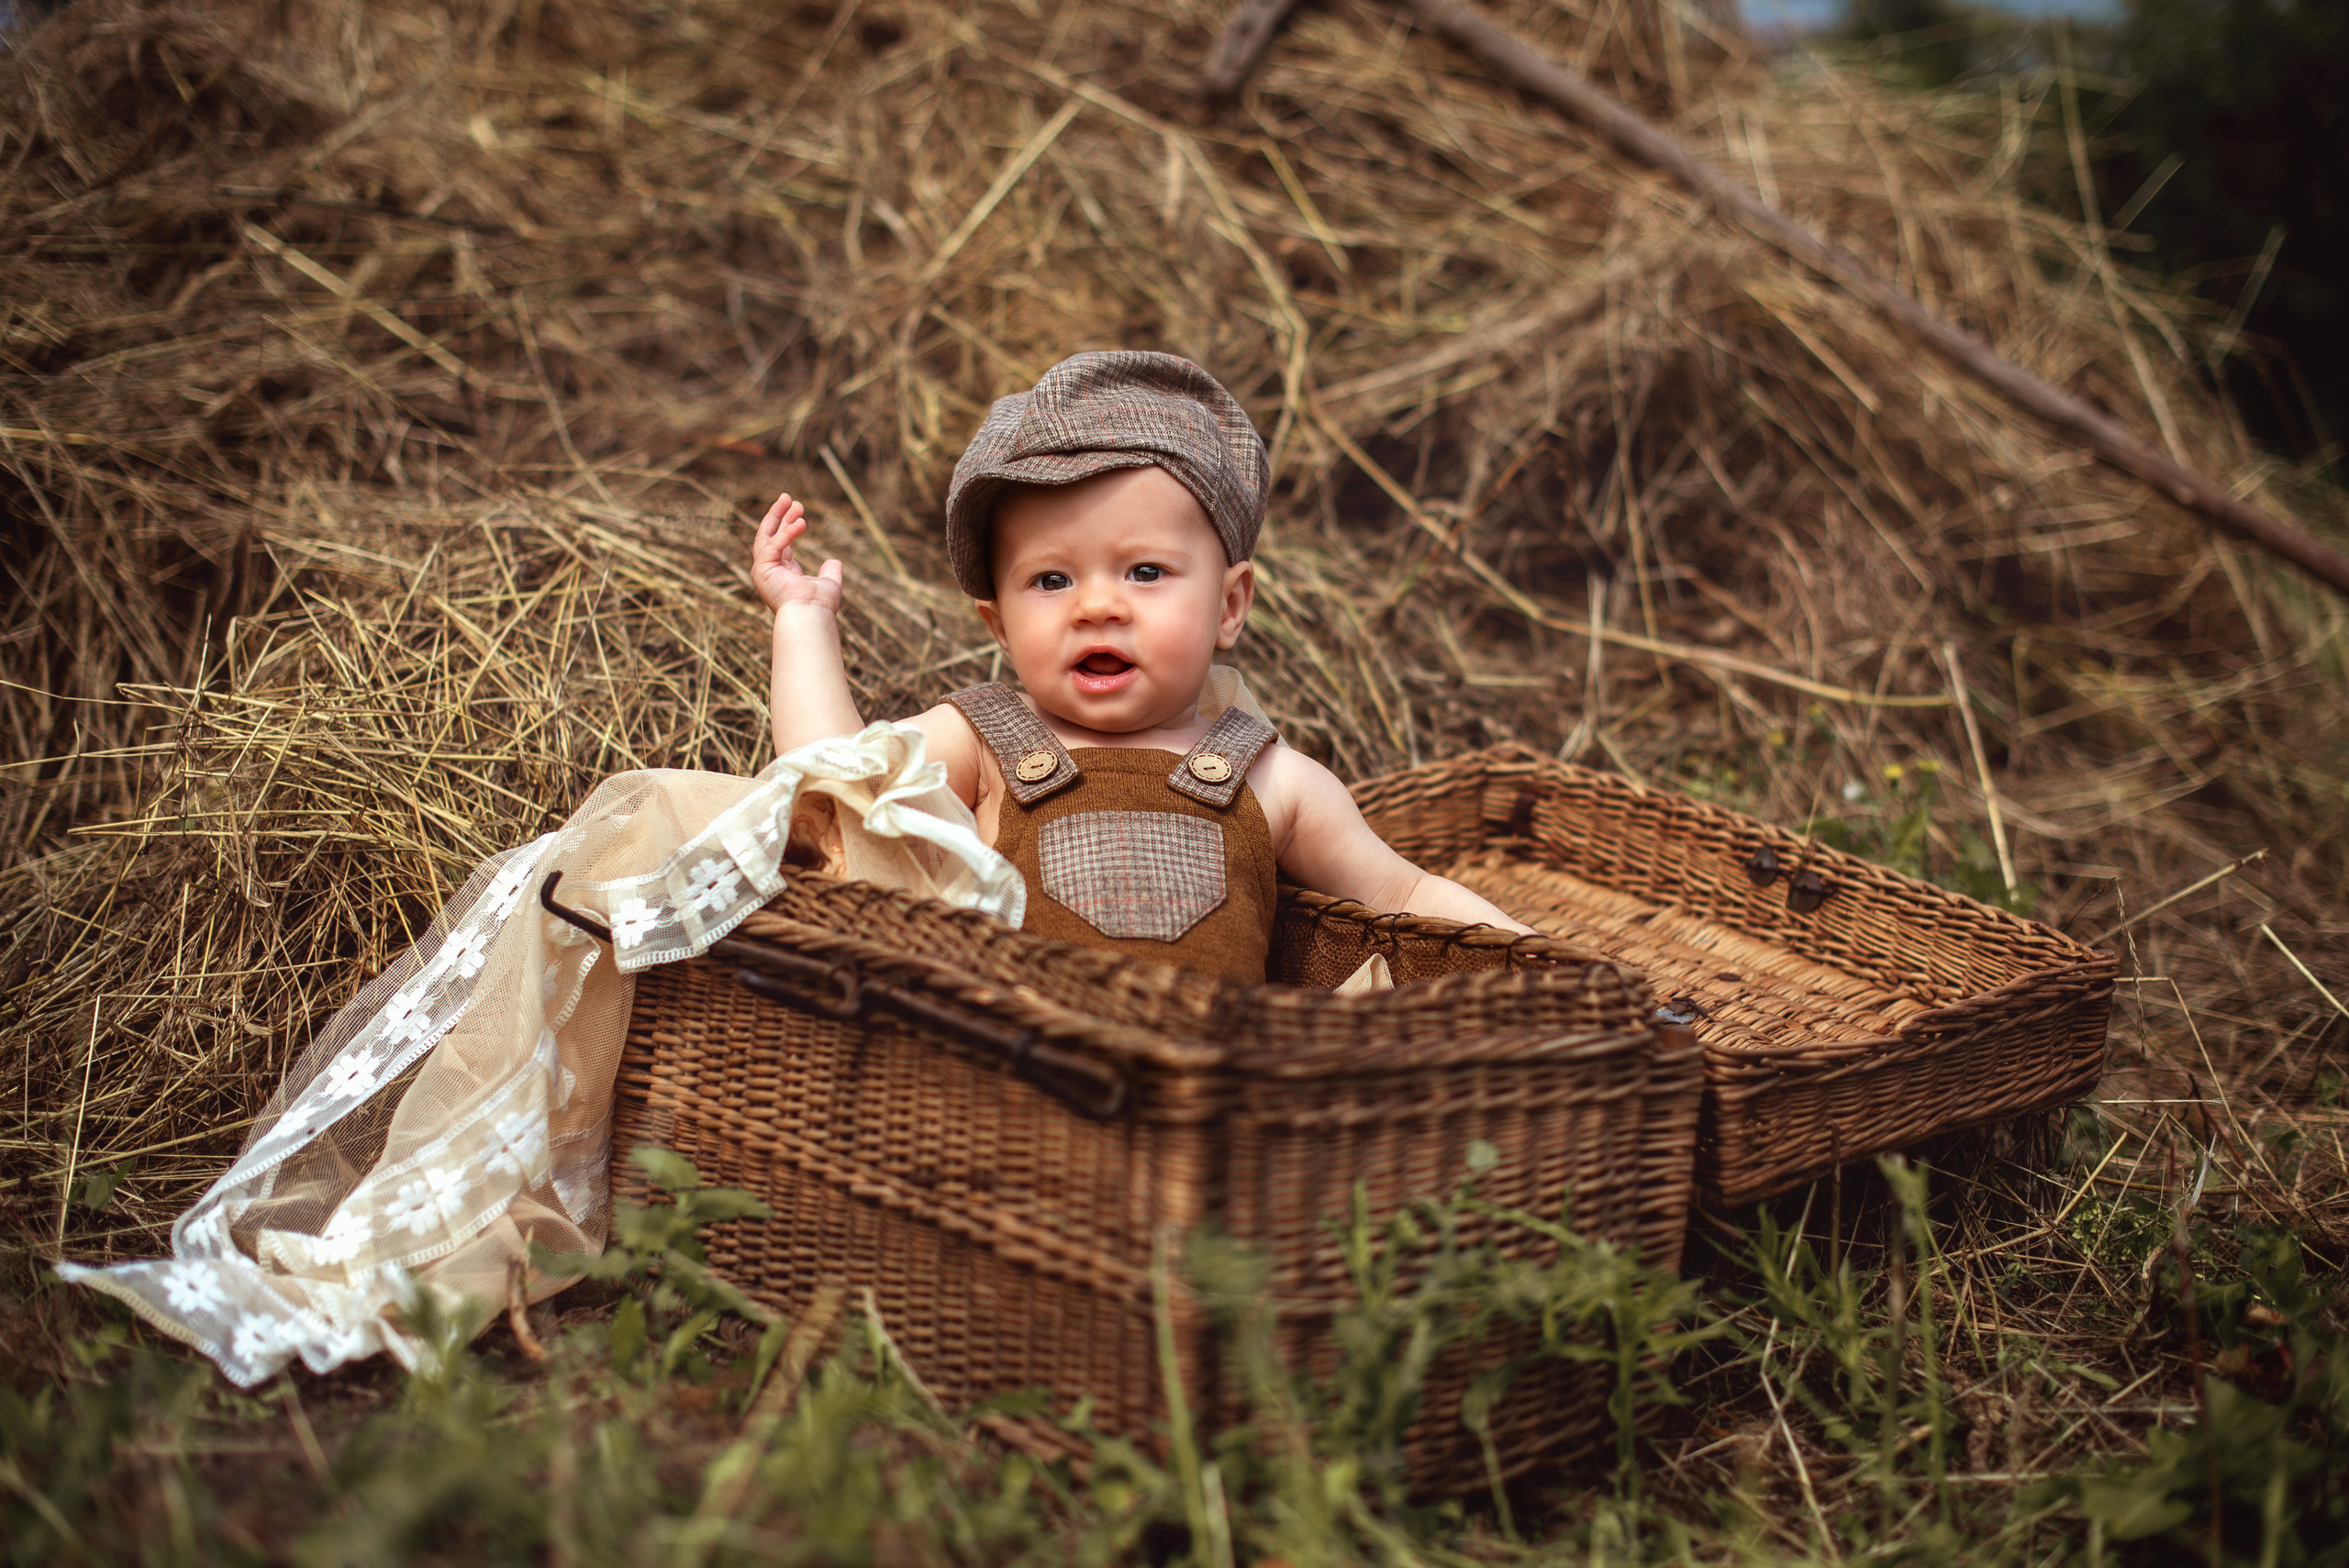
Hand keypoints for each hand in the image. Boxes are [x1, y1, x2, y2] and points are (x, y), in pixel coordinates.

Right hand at [751, 492, 843, 613]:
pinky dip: (786, 534)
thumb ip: (831, 572)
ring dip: (777, 517)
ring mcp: (763, 571)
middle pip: (769, 536)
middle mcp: (770, 571)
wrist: (812, 616)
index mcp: (782, 573)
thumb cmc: (820, 605)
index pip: (781, 542)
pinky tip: (801, 523)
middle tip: (788, 497)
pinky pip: (773, 546)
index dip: (788, 524)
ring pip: (766, 536)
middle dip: (778, 515)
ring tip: (790, 500)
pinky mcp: (762, 570)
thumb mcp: (829, 583)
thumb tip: (834, 561)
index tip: (798, 508)